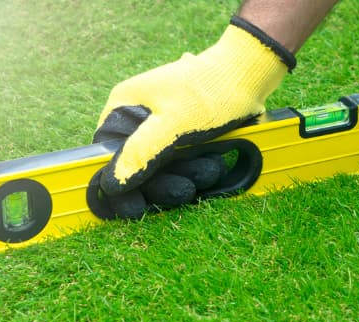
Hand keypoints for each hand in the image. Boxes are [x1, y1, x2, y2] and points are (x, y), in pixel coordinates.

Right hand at [93, 17, 293, 217]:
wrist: (249, 79)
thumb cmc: (209, 92)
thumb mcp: (173, 123)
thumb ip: (142, 153)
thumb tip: (111, 184)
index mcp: (125, 107)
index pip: (109, 152)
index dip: (118, 181)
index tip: (131, 205)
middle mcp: (140, 120)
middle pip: (138, 166)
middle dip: (161, 182)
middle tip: (184, 189)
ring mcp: (164, 132)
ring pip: (163, 171)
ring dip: (184, 178)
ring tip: (209, 170)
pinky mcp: (186, 141)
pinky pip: (183, 167)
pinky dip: (196, 172)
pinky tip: (214, 168)